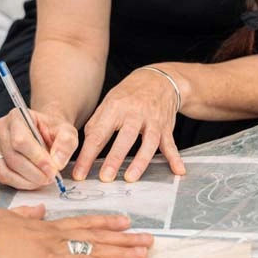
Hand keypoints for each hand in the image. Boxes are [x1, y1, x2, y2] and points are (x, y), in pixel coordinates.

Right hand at [0, 107, 77, 189]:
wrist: (45, 133)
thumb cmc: (53, 130)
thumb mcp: (67, 131)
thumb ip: (66, 143)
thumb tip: (57, 163)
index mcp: (17, 116)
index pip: (21, 140)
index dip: (37, 158)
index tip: (53, 169)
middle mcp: (2, 129)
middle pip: (13, 157)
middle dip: (34, 172)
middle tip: (51, 177)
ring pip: (7, 169)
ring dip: (28, 180)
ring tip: (45, 180)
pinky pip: (3, 177)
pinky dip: (20, 183)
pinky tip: (34, 182)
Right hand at [0, 207, 152, 257]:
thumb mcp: (9, 217)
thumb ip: (27, 214)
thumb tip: (38, 209)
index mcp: (46, 224)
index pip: (82, 222)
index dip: (105, 222)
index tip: (124, 221)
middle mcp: (57, 232)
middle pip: (97, 234)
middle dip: (124, 237)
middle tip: (148, 237)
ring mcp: (56, 246)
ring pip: (97, 247)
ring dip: (124, 250)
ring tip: (145, 250)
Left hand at [73, 68, 185, 182]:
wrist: (158, 80)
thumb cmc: (129, 94)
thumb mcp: (108, 102)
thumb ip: (96, 124)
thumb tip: (85, 148)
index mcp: (116, 107)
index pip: (99, 134)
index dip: (88, 155)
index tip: (79, 174)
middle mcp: (135, 113)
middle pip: (125, 137)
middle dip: (114, 158)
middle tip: (105, 177)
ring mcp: (153, 121)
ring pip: (148, 142)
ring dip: (140, 161)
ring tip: (130, 178)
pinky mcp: (166, 127)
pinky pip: (170, 144)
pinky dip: (175, 157)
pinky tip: (178, 170)